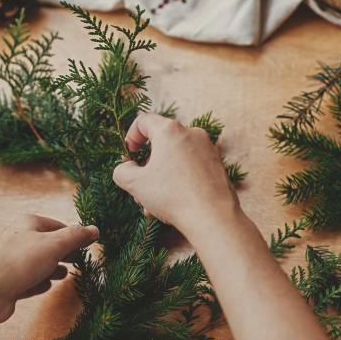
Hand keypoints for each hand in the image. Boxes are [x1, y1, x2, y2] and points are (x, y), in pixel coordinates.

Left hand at [0, 215, 98, 323]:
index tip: (88, 244)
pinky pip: (28, 281)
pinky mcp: (8, 283)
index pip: (57, 226)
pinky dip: (39, 283)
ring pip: (38, 264)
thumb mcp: (54, 245)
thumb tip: (94, 229)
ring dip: (52, 269)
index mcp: (28, 224)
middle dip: (64, 253)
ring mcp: (12, 263)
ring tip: (64, 274)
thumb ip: (75, 237)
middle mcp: (19, 240)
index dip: (74, 234)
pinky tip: (47, 286)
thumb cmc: (18, 261)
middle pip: (47, 245)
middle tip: (79, 260)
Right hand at [113, 113, 239, 235]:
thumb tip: (126, 168)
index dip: (130, 137)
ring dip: (162, 177)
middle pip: (161, 142)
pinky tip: (173, 204)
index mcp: (170, 130)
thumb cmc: (172, 196)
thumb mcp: (134, 183)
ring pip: (176, 158)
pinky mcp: (218, 165)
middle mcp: (192, 133)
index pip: (144, 121)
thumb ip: (122, 171)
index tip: (128, 156)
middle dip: (147, 164)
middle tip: (139, 186)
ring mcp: (208, 149)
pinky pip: (192, 167)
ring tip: (154, 203)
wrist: (213, 218)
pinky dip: (179, 180)